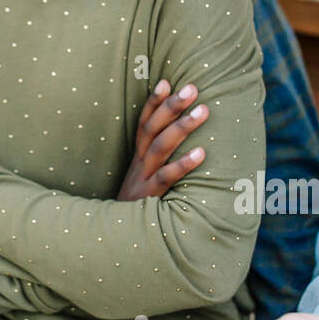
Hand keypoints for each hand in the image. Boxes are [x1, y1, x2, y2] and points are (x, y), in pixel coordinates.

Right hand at [116, 79, 207, 200]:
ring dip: (182, 127)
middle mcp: (138, 163)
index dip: (153, 102)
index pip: (144, 122)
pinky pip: (166, 177)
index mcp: (137, 157)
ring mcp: (142, 179)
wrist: (115, 238)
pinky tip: (201, 153)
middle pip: (153, 128)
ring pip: (160, 146)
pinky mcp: (149, 197)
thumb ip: (156, 161)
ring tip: (203, 111)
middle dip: (172, 106)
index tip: (166, 81)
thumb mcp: (142, 180)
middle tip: (193, 88)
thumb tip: (180, 143)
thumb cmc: (138, 206)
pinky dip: (183, 164)